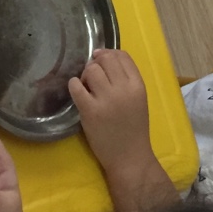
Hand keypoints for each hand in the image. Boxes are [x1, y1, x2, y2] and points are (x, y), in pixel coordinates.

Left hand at [69, 50, 153, 173]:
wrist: (129, 157)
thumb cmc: (133, 128)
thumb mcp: (138, 99)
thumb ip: (126, 79)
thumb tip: (103, 57)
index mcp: (138, 85)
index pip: (122, 56)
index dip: (109, 53)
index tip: (101, 60)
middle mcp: (123, 89)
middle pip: (106, 59)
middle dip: (96, 62)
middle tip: (92, 75)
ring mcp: (106, 100)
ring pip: (91, 70)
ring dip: (85, 74)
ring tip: (87, 86)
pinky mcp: (90, 111)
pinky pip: (76, 86)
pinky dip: (74, 85)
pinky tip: (77, 91)